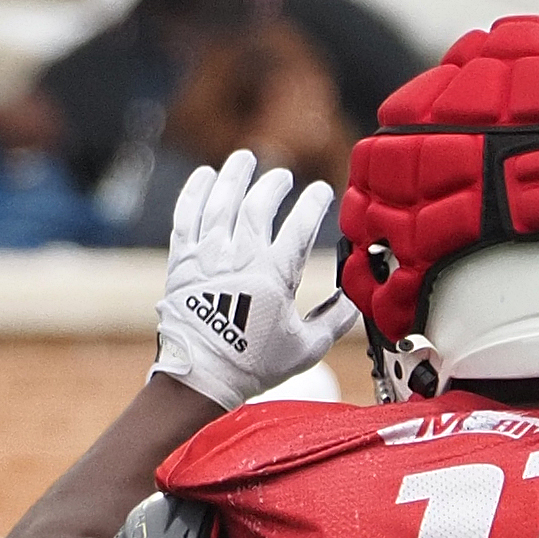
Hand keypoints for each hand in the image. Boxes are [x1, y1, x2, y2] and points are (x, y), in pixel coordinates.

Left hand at [151, 149, 360, 412]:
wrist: (198, 379)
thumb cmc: (252, 365)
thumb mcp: (305, 348)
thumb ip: (335, 319)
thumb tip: (356, 299)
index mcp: (274, 276)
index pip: (301, 225)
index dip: (314, 202)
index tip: (320, 192)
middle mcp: (240, 259)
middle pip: (259, 204)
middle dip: (273, 183)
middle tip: (281, 175)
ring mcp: (208, 257)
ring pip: (221, 201)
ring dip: (234, 176)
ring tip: (244, 159)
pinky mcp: (182, 262)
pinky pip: (186, 216)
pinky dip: (194, 192)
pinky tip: (204, 176)